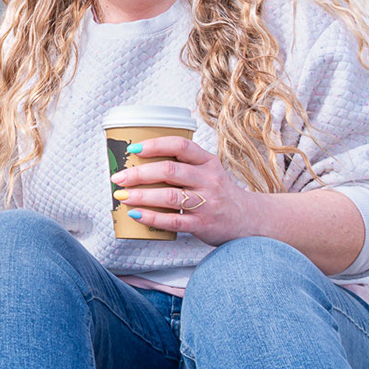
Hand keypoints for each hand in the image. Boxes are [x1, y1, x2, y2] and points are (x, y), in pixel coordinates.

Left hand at [111, 136, 259, 245]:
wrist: (249, 219)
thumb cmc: (220, 192)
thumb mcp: (209, 171)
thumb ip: (184, 165)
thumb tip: (140, 162)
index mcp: (208, 162)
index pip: (180, 145)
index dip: (155, 145)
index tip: (134, 148)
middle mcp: (208, 180)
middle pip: (169, 171)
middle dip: (139, 173)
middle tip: (118, 177)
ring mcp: (207, 203)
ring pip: (169, 196)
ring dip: (141, 195)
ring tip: (123, 196)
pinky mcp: (203, 224)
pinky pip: (173, 221)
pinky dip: (151, 217)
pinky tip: (136, 215)